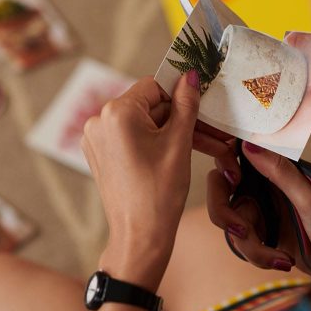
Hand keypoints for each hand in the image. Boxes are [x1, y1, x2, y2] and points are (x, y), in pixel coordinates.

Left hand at [81, 71, 200, 290]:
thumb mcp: (179, 144)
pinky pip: (132, 138)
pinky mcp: (100, 154)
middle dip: (182, 118)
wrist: (139, 236)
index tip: (203, 104)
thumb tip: (190, 75)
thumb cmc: (159, 193)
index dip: (181, 95)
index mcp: (116, 113)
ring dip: (173, 132)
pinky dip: (155, 143)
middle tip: (214, 131)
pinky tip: (181, 153)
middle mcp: (99, 121)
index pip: (154, 86)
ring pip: (144, 124)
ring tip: (208, 146)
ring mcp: (97, 139)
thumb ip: (185, 105)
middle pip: (149, 106)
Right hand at [207, 141, 310, 272]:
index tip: (234, 179)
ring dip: (252, 246)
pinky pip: (240, 243)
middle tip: (243, 230)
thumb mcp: (310, 201)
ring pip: (227, 223)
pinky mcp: (248, 232)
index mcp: (269, 168)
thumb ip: (282, 173)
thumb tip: (249, 146)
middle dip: (223, 214)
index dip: (223, 163)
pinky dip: (260, 256)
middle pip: (217, 188)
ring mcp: (250, 209)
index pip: (232, 153)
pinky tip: (283, 260)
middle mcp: (255, 184)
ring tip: (283, 260)